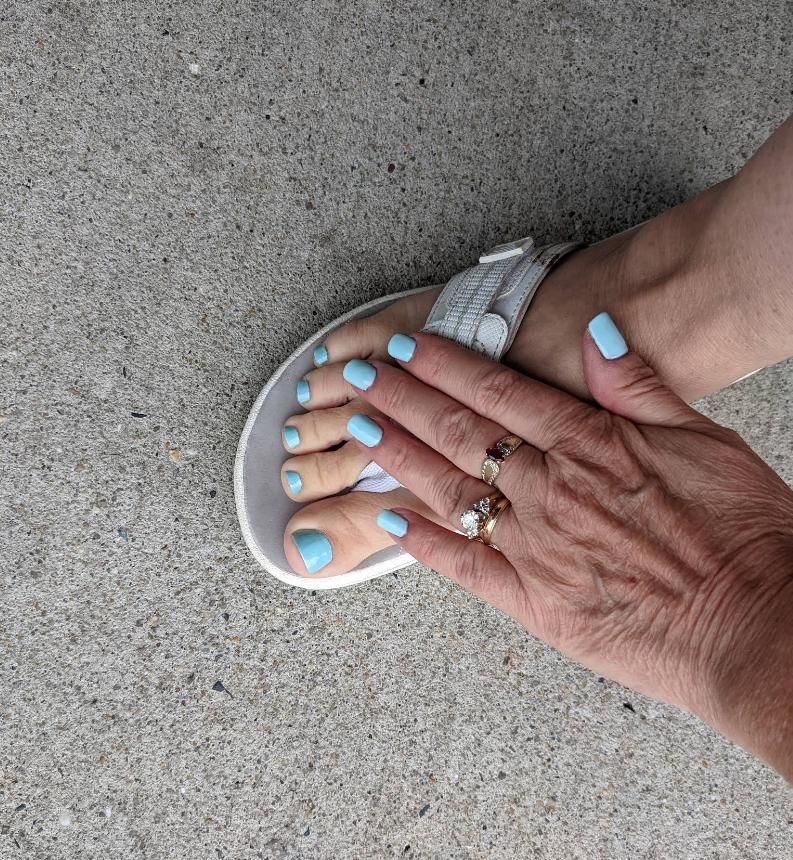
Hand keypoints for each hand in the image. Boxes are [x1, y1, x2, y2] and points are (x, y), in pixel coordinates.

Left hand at [343, 316, 792, 779]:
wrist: (756, 628)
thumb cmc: (742, 535)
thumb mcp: (704, 437)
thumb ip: (638, 385)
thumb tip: (596, 331)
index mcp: (589, 445)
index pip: (498, 392)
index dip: (444, 365)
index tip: (407, 347)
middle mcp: (551, 489)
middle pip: (459, 433)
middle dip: (403, 399)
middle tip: (362, 377)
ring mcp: (537, 547)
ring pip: (450, 490)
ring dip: (398, 457)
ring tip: (359, 429)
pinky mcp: (535, 602)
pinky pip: (464, 567)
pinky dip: (422, 544)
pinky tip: (387, 521)